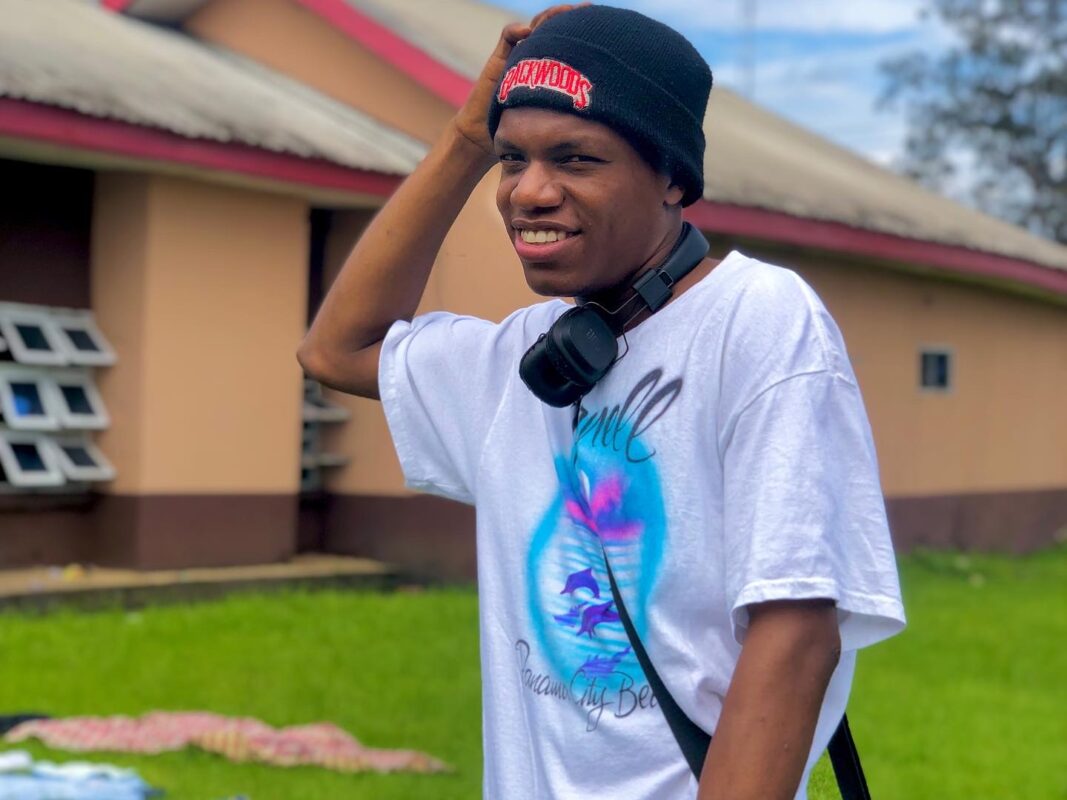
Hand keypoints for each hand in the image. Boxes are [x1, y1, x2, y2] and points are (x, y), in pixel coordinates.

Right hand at [451, 4, 589, 159]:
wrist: (483, 136)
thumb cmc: (520, 134)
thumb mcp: (553, 120)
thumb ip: (569, 110)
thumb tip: (598, 108)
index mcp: (549, 70)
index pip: (568, 43)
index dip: (582, 32)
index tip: (602, 24)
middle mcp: (534, 59)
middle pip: (553, 28)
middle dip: (570, 17)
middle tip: (588, 9)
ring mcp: (516, 56)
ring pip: (534, 26)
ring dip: (549, 17)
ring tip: (565, 10)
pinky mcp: (498, 59)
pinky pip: (508, 36)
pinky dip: (517, 30)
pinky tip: (529, 30)